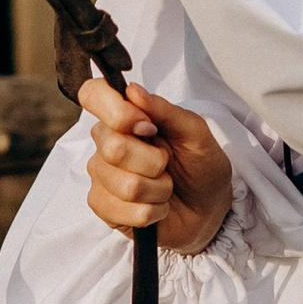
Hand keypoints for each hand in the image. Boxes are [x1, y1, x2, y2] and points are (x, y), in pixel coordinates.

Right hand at [79, 70, 235, 255]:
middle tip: (166, 164)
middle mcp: (105, 143)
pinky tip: (156, 207)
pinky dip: (152, 212)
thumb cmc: (201, 165)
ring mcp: (101, 176)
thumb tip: (132, 91)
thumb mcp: (195, 133)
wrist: (209, 207)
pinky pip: (123, 211)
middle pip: (114, 148)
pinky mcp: (102, 207)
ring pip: (126, 185)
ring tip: (165, 187)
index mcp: (123, 116)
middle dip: (155, 162)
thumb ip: (165, 110)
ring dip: (159, 190)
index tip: (149, 127)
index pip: (93, 95)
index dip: (117, 111)